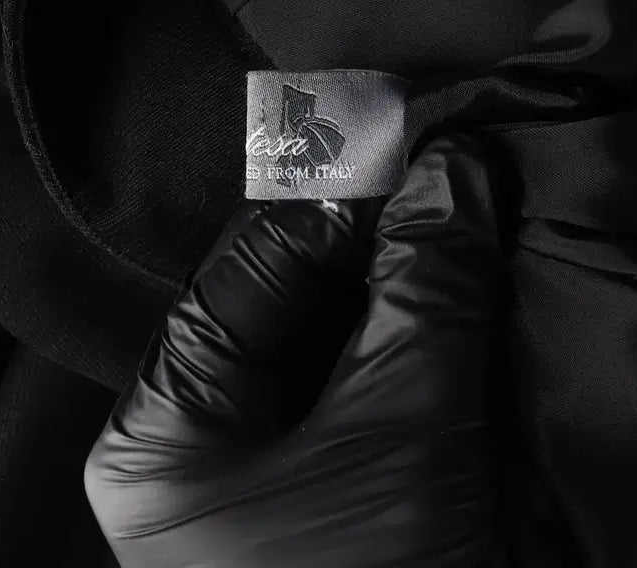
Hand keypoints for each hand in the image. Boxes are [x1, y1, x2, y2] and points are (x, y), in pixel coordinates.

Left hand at [84, 135, 506, 566]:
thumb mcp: (400, 437)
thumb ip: (425, 297)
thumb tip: (453, 177)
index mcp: (171, 427)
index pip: (250, 270)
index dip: (334, 210)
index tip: (414, 157)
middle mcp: (207, 438)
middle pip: (292, 299)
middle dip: (374, 244)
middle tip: (450, 182)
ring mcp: (267, 463)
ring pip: (337, 336)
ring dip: (405, 284)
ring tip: (465, 219)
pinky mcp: (329, 479)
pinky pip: (368, 379)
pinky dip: (418, 334)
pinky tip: (463, 288)